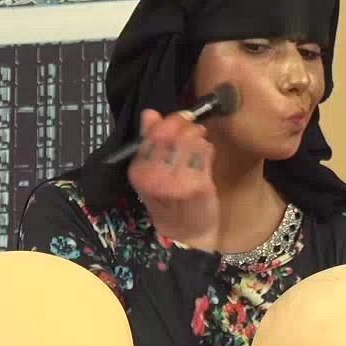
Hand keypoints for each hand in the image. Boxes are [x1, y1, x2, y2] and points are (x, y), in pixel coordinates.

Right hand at [127, 108, 219, 248]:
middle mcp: (154, 176)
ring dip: (197, 138)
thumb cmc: (169, 201)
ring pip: (191, 139)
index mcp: (138, 171)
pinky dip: (207, 150)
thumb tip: (149, 113)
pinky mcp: (198, 185)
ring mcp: (176, 181)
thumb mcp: (152, 171)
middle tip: (193, 131)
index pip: (154, 132)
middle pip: (173, 133)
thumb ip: (150, 140)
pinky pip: (205, 152)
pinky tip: (205, 155)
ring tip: (199, 144)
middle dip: (186, 126)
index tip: (179, 122)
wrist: (187, 233)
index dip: (170, 122)